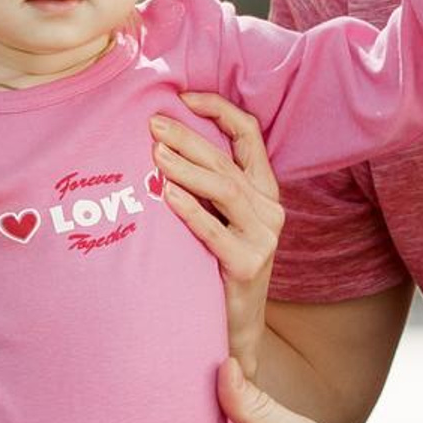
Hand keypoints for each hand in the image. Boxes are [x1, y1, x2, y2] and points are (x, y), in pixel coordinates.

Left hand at [153, 92, 284, 377]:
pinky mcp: (250, 264)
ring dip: (186, 168)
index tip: (183, 97)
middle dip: (188, 138)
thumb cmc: (217, 264)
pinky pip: (215, 231)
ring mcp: (265, 237)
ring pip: (224, 190)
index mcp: (264, 190)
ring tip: (155, 154)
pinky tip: (166, 194)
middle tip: (152, 124)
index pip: (249, 134)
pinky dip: (190, 210)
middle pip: (227, 161)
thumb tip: (158, 139)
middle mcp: (270, 209)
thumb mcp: (218, 216)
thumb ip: (204, 183)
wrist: (234, 326)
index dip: (219, 109)